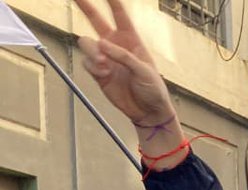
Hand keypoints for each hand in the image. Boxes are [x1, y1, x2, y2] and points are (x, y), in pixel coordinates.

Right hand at [75, 0, 184, 158]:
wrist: (148, 111)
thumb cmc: (153, 89)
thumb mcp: (144, 71)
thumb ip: (123, 56)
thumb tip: (102, 44)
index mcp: (131, 40)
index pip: (120, 15)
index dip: (112, 0)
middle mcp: (115, 45)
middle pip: (96, 20)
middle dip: (85, 6)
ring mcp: (105, 57)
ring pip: (87, 43)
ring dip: (91, 51)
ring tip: (103, 64)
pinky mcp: (98, 71)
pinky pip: (87, 62)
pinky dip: (93, 67)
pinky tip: (104, 74)